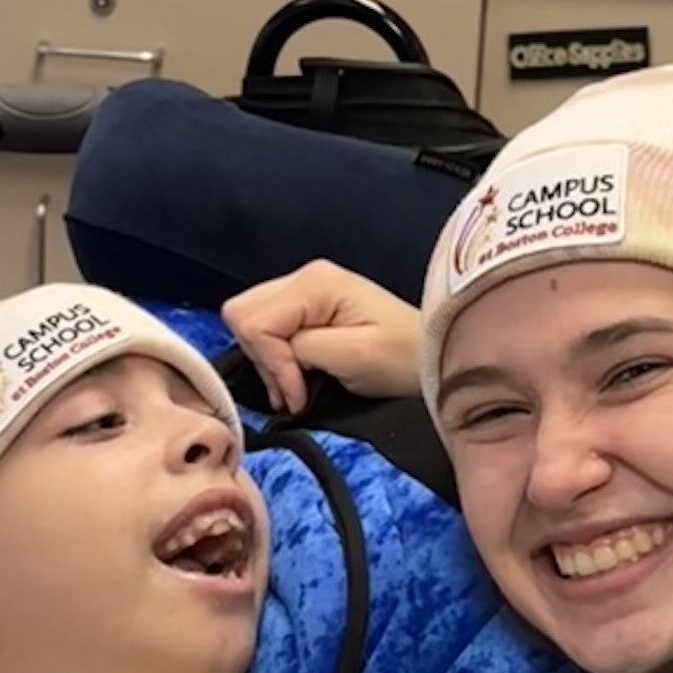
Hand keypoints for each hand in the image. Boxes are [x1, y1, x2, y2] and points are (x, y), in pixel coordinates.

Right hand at [223, 261, 420, 417]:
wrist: (430, 356)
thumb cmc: (403, 356)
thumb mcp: (354, 355)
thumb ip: (303, 349)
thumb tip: (277, 358)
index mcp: (314, 283)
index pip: (255, 321)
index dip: (270, 364)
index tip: (296, 395)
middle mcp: (304, 278)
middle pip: (242, 313)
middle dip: (261, 358)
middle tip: (292, 390)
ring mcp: (305, 291)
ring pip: (250, 322)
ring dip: (267, 362)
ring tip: (298, 387)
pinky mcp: (307, 309)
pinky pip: (267, 330)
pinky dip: (275, 359)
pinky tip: (298, 377)